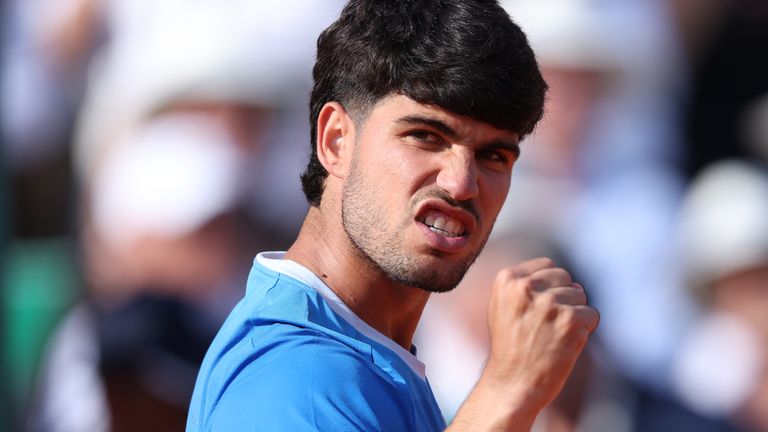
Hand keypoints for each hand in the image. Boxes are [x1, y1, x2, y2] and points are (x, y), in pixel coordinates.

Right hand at [448, 257, 598, 430]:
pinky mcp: (570, 321)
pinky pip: (592, 315)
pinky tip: (564, 344)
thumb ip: (523, 283)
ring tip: (552, 335)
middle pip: (566, 278)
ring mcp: (550, 303)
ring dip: (574, 315)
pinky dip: (584, 331)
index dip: (549, 287)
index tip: (537, 310)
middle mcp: (527, 287)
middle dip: (563, 298)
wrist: (512, 384)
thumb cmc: (510, 347)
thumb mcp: (502, 305)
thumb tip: (555, 270)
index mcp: (507, 279)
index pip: (547, 266)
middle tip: (546, 325)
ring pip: (580, 296)